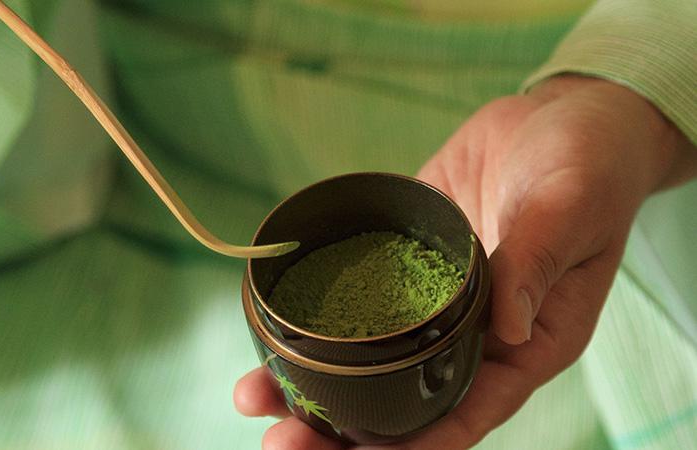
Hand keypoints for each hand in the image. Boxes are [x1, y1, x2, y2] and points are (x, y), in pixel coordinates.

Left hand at [234, 76, 696, 449]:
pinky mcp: (400, 263)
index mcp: (526, 343)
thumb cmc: (589, 164)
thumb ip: (537, 263)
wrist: (560, 116)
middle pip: (403, 401)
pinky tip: (266, 331)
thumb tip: (510, 330)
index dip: (417, 447)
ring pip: (367, 362)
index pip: (467, 411)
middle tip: (282, 440)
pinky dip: (312, 323)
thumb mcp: (570, 208)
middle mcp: (472, 334)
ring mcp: (430, 302)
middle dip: (342, 430)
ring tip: (252, 396)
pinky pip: (353, 302)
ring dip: (312, 384)